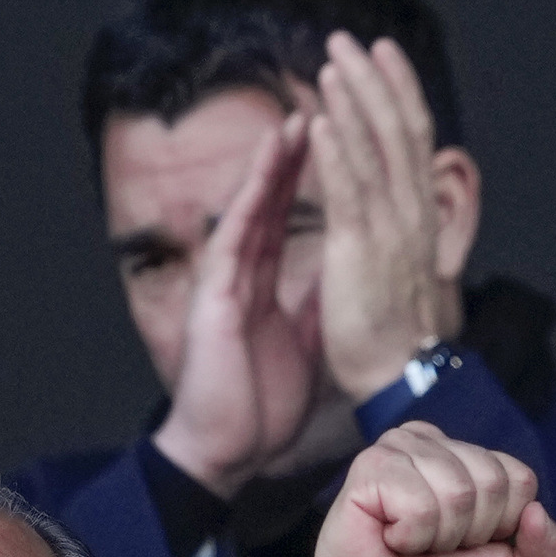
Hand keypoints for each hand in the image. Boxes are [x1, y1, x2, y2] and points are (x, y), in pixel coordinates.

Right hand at [150, 109, 322, 494]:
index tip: (335, 141)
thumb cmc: (258, 405)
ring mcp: (224, 280)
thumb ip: (315, 304)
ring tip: (296, 121)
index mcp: (261, 284)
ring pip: (250, 209)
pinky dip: (252, 200)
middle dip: (294, 157)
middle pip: (269, 203)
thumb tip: (340, 278)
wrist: (226, 449)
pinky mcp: (215, 295)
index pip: (287, 218)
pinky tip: (267, 169)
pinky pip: (235, 236)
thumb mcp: (303, 344)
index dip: (309, 179)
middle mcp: (240, 274)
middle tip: (320, 108)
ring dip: (272, 165)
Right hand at [290, 421, 555, 556]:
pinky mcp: (368, 470)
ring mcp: (398, 450)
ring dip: (441, 538)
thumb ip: (552, 553)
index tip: (469, 546)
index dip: (503, 527)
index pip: (520, 478)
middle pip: (493, 482)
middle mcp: (432, 444)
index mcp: (467, 457)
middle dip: (473, 533)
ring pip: (458, 492)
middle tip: (437, 548)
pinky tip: (391, 539)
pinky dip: (411, 536)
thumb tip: (537, 514)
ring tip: (412, 545)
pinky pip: (419, 504)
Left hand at [311, 31, 463, 400]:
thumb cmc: (397, 329)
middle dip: (372, 80)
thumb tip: (398, 199)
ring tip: (330, 62)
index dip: (398, 89)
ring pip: (373, 150)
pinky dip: (335, 153)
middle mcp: (411, 212)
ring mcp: (388, 229)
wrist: (401, 376)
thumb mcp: (406, 263)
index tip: (382, 52)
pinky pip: (347, 191)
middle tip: (347, 39)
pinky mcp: (359, 250)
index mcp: (420, 214)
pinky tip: (319, 119)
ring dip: (351, 102)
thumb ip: (400, 224)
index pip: (412, 136)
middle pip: (396, 129)